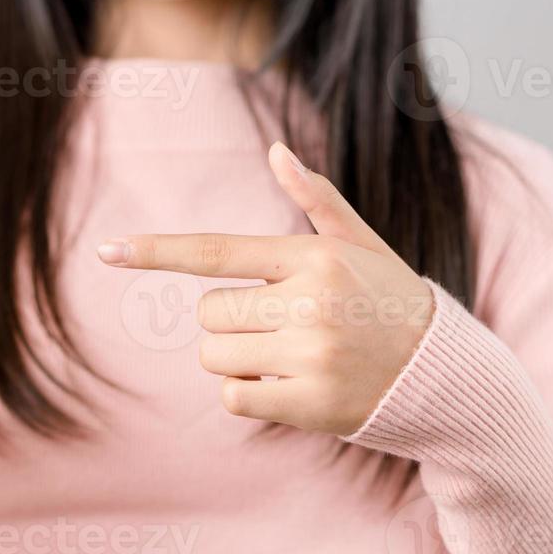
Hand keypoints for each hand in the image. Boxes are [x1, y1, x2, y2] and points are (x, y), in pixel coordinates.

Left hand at [97, 143, 434, 436]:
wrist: (445, 373)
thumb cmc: (390, 301)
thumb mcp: (360, 245)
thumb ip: (316, 200)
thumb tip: (277, 150)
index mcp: (313, 257)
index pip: (216, 251)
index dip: (156, 250)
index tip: (107, 249)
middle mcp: (309, 303)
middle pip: (208, 313)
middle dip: (231, 321)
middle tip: (283, 326)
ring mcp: (309, 356)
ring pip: (215, 356)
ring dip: (236, 360)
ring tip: (289, 356)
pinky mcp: (308, 403)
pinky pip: (233, 399)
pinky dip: (247, 396)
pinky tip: (288, 387)